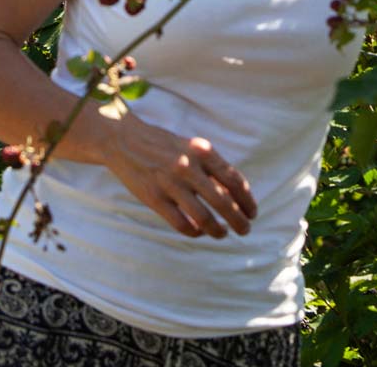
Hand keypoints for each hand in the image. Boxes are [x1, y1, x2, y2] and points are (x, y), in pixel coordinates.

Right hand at [103, 115, 257, 238]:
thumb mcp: (191, 147)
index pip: (234, 180)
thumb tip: (236, 196)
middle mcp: (188, 167)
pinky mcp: (154, 199)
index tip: (252, 212)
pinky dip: (195, 232)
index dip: (247, 200)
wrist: (124, 141)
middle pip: (223, 202)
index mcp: (202, 151)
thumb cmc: (164, 145)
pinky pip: (181, 224)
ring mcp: (170, 184)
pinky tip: (199, 232)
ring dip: (218, 230)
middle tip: (246, 230)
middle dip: (239, 220)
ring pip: (204, 218)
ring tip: (223, 234)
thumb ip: (212, 168)